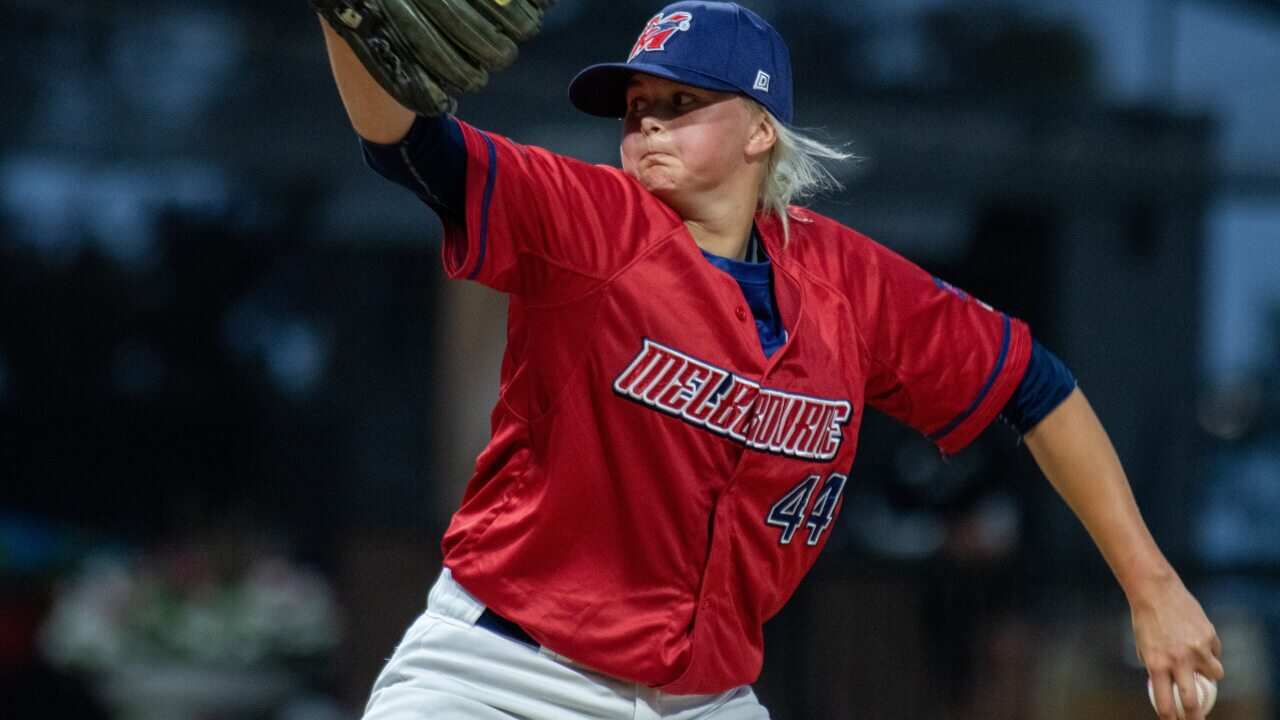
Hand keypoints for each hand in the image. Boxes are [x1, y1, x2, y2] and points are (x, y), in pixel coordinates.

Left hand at [1129, 571, 1223, 718]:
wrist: (1155, 590)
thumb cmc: (1145, 619)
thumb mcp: (1144, 647)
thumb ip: (1157, 666)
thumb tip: (1167, 685)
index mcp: (1157, 664)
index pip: (1165, 703)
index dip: (1171, 719)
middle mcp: (1179, 660)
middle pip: (1193, 701)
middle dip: (1196, 715)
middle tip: (1197, 718)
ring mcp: (1197, 648)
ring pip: (1215, 676)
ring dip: (1209, 676)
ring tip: (1199, 666)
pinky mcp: (1210, 636)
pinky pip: (1216, 653)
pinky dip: (1210, 653)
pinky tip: (1198, 641)